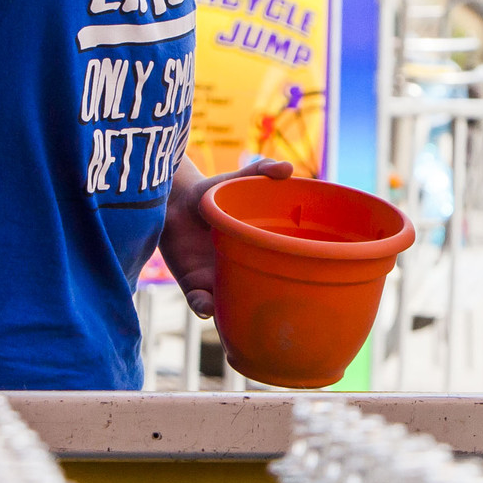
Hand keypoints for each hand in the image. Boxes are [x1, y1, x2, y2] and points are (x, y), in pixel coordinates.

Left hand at [159, 157, 292, 318]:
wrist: (173, 200)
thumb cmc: (212, 192)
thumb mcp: (238, 179)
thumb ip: (260, 170)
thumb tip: (288, 168)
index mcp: (258, 247)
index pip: (283, 267)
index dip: (295, 277)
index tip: (308, 283)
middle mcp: (241, 267)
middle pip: (259, 293)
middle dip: (268, 304)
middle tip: (279, 310)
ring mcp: (217, 278)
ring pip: (231, 305)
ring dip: (235, 312)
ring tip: (240, 314)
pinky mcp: (192, 282)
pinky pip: (199, 302)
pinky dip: (203, 307)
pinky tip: (207, 306)